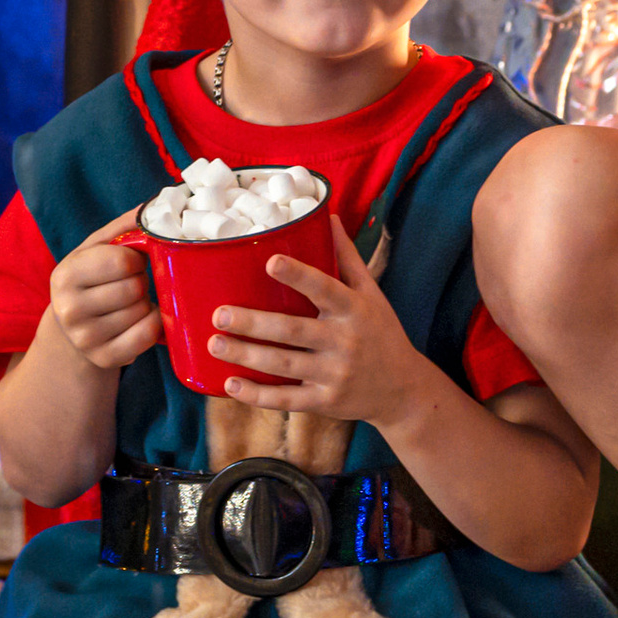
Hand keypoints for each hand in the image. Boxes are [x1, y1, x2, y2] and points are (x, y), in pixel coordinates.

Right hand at [44, 210, 160, 374]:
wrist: (71, 326)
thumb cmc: (90, 279)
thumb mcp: (96, 249)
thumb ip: (123, 227)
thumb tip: (155, 206)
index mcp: (65, 275)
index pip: (121, 261)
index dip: (136, 259)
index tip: (132, 262)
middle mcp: (68, 309)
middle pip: (134, 288)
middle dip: (141, 281)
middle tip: (131, 284)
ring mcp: (85, 338)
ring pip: (142, 311)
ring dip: (146, 302)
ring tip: (131, 302)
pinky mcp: (104, 358)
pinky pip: (147, 335)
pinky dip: (153, 324)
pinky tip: (141, 318)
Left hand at [210, 219, 427, 434]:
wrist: (404, 390)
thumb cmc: (382, 333)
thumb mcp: (371, 294)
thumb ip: (346, 258)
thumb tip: (326, 216)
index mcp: (354, 310)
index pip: (325, 288)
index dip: (299, 276)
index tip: (270, 262)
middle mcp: (344, 341)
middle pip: (293, 331)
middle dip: (254, 323)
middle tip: (220, 314)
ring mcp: (335, 374)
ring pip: (284, 365)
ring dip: (246, 355)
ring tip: (214, 344)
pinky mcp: (325, 401)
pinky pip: (286, 400)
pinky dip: (257, 395)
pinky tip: (230, 384)